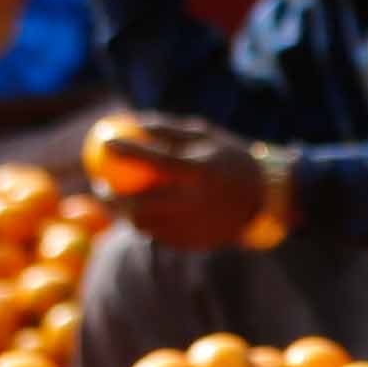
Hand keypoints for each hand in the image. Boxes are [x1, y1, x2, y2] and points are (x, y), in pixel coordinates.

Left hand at [96, 116, 269, 251]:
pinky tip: (138, 216)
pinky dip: (146, 227)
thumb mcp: (204, 135)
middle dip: (112, 199)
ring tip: (117, 203)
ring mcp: (197, 226)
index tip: (104, 142)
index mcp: (202, 172)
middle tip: (101, 187)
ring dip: (126, 216)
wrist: (266, 199)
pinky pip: (162, 237)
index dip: (128, 151)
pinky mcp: (197, 243)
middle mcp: (198, 202)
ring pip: (148, 226)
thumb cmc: (229, 157)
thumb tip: (127, 123)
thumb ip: (167, 129)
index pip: (157, 160)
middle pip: (142, 205)